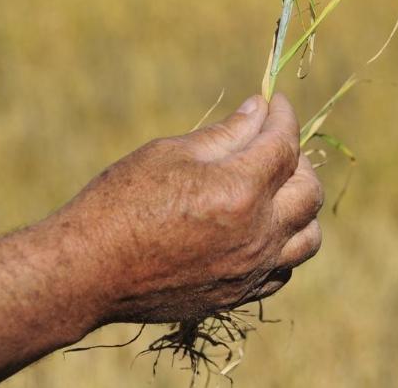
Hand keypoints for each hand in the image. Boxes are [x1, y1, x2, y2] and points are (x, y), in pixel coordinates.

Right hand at [54, 93, 323, 324]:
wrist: (88, 271)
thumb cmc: (121, 202)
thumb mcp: (170, 153)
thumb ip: (226, 134)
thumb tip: (259, 109)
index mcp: (240, 191)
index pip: (284, 144)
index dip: (283, 116)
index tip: (275, 102)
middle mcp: (257, 234)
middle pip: (309, 190)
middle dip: (298, 158)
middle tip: (272, 143)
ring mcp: (251, 270)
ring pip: (308, 236)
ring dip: (300, 205)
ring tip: (275, 189)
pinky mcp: (239, 295)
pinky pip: (284, 269)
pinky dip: (284, 244)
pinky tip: (262, 228)